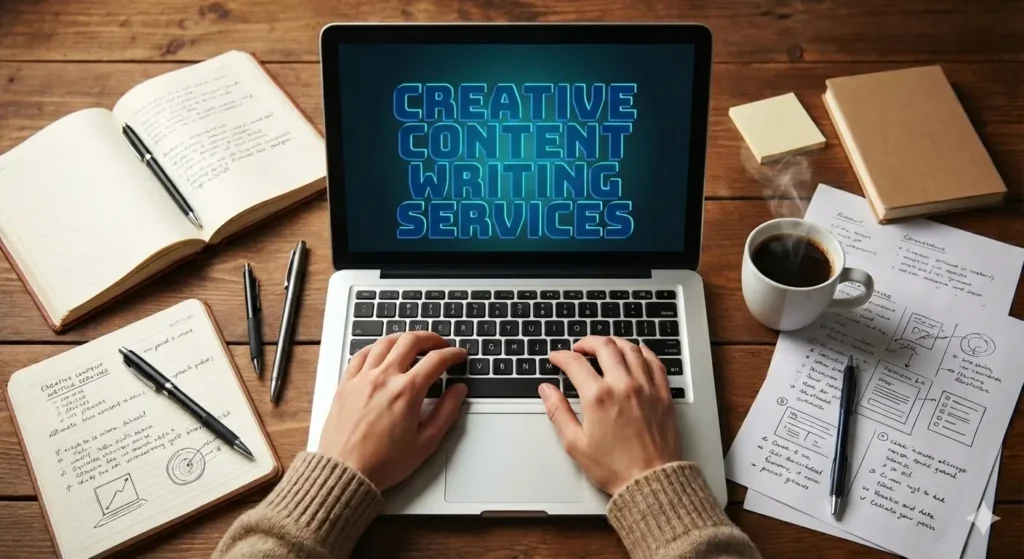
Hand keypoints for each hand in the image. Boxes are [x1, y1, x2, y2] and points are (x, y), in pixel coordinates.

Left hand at [318, 332, 467, 489]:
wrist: (345, 473)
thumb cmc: (382, 464)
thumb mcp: (425, 443)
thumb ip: (446, 412)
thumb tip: (459, 391)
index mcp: (407, 392)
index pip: (436, 360)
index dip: (453, 354)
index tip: (458, 355)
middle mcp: (384, 378)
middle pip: (411, 341)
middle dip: (431, 338)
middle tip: (440, 344)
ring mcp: (362, 378)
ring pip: (385, 342)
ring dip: (404, 337)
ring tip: (414, 342)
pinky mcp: (346, 384)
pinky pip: (361, 354)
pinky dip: (376, 347)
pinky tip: (382, 351)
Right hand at [539, 336, 680, 495]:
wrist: (651, 481)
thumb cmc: (615, 467)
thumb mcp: (575, 444)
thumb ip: (558, 412)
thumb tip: (547, 391)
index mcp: (598, 397)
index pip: (575, 362)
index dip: (561, 356)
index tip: (556, 357)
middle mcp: (623, 385)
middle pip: (604, 346)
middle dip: (587, 342)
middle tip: (579, 348)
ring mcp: (646, 387)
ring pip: (630, 348)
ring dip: (613, 343)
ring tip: (604, 347)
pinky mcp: (662, 393)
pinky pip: (654, 361)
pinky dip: (642, 351)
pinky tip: (636, 352)